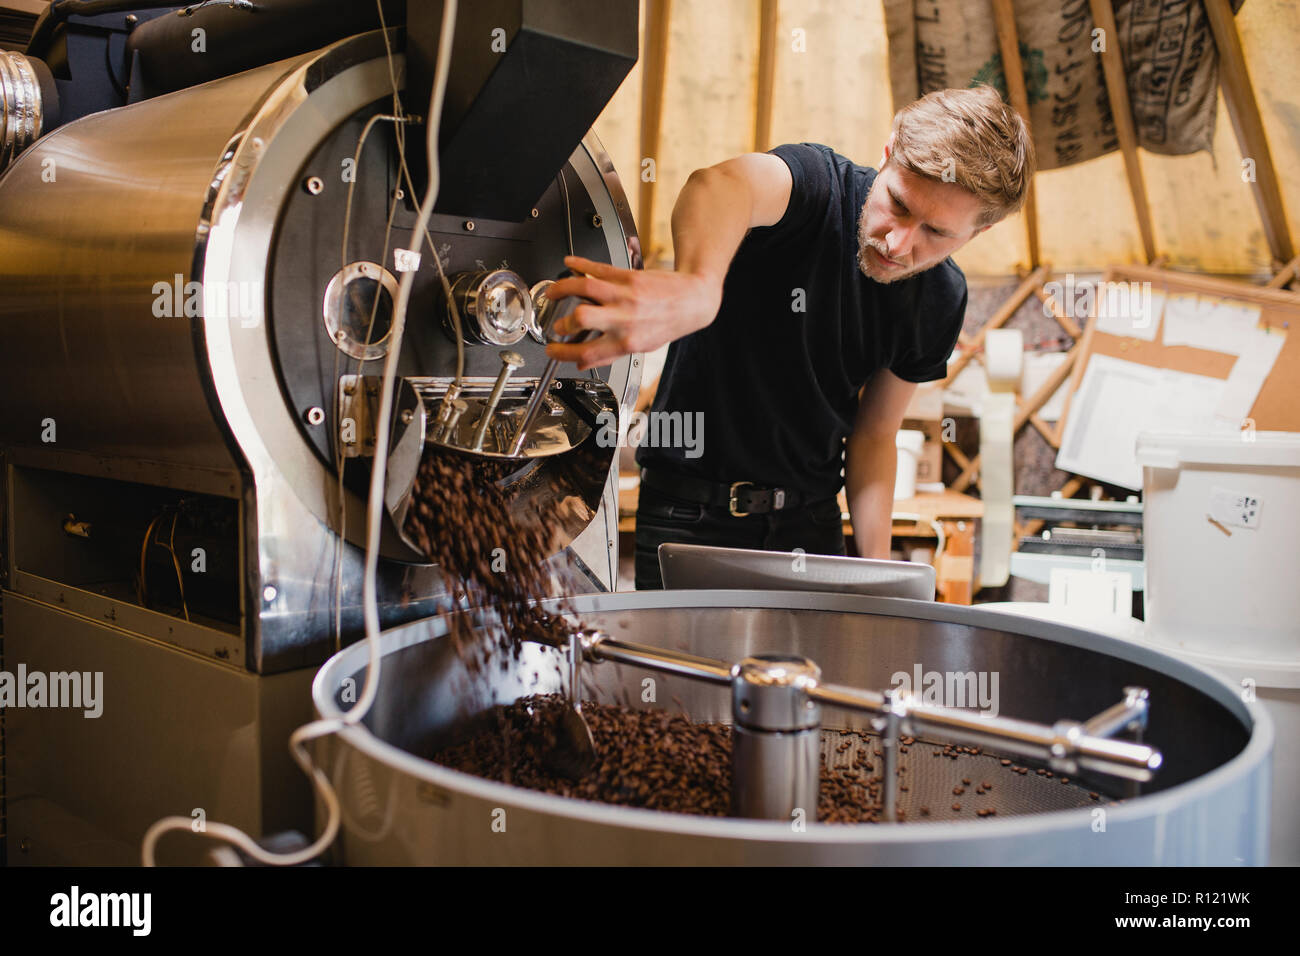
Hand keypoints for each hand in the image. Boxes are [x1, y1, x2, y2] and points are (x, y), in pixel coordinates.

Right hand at [543, 255, 722, 369]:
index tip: (553, 351)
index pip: (586, 353)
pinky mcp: (627, 276)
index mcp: (627, 342)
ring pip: (584, 288)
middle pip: (581, 318)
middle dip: (561, 323)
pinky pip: (597, 268)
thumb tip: (583, 363)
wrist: (693, 300)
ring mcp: (625, 295)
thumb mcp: (642, 346)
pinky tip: (570, 263)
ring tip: (552, 292)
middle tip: (556, 324)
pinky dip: (580, 264)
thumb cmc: (669, 322)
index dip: (562, 354)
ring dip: (561, 288)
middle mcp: (624, 318)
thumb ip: (611, 354)